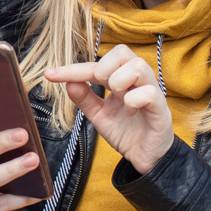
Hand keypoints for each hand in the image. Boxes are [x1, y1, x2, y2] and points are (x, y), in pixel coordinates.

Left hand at [45, 44, 173, 173]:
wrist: (145, 158)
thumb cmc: (125, 132)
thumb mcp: (98, 115)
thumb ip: (84, 98)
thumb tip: (67, 82)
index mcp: (120, 79)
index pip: (95, 65)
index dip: (72, 69)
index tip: (49, 75)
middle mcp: (136, 80)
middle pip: (123, 51)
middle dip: (104, 67)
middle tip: (100, 86)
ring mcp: (150, 92)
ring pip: (138, 65)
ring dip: (119, 79)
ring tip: (116, 96)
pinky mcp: (161, 108)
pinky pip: (150, 93)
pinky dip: (134, 100)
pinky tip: (128, 112)